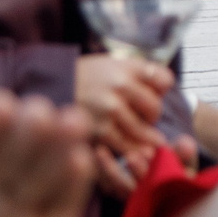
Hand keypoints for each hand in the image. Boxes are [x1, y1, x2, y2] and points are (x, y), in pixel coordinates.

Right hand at [74, 54, 170, 191]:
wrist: (52, 86)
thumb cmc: (87, 77)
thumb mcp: (112, 64)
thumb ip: (138, 74)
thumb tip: (164, 91)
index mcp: (127, 67)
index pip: (164, 80)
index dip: (162, 90)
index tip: (156, 94)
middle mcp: (121, 85)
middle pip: (155, 108)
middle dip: (152, 117)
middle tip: (145, 120)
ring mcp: (110, 108)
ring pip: (143, 130)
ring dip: (146, 138)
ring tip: (148, 143)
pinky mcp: (100, 130)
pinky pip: (125, 145)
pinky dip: (132, 151)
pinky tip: (134, 152)